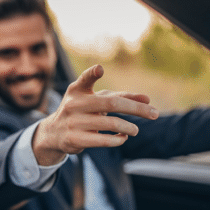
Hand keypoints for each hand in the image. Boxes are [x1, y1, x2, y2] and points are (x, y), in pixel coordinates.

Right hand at [33, 64, 158, 165]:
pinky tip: (123, 138)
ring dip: (129, 128)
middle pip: (111, 104)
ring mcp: (74, 122)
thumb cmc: (81, 111)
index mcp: (77, 90)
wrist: (54, 132)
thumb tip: (147, 99)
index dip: (92, 73)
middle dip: (136, 109)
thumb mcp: (95, 99)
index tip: (100, 69)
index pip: (84, 79)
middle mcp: (74, 104)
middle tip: (155, 114)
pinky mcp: (75, 139)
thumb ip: (120, 96)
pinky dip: (118, 139)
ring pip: (111, 124)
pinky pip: (103, 140)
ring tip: (135, 130)